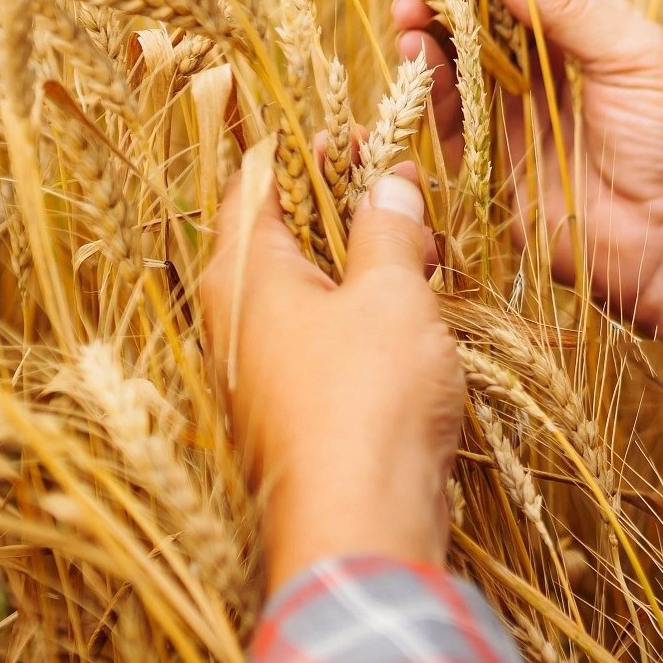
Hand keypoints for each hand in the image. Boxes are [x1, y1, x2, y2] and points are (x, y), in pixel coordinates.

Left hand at [198, 158, 463, 583]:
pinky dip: (366, 317)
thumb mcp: (390, 293)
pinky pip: (326, 341)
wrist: (361, 526)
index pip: (254, 182)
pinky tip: (416, 319)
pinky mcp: (298, 413)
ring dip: (364, 265)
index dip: (306, 149)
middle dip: (346, 207)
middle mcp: (237, 319)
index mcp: (241, 274)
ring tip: (425, 255)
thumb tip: (390, 182)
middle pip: (283, 235)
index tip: (359, 136)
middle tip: (406, 193)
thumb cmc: (366, 398)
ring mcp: (264, 371)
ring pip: (310, 291)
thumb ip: (389, 229)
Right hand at [387, 0, 662, 406]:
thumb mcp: (633, 54)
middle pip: (481, 0)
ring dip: (427, 20)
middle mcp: (549, 61)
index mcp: (592, 23)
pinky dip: (426, 82)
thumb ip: (565, 4)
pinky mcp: (494, 163)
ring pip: (456, 51)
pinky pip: (447, 114)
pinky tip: (416, 53)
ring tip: (409, 2)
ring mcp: (519, 110)